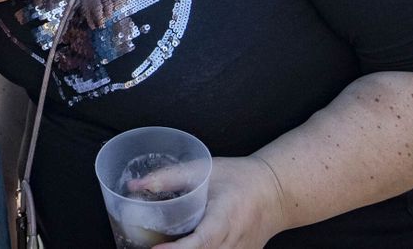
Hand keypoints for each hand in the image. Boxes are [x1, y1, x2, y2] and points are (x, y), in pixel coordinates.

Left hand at [157, 156, 283, 248]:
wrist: (276, 193)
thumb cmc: (241, 178)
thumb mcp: (205, 170)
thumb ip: (170, 177)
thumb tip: (136, 186)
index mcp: (227, 216)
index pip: (203, 240)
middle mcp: (235, 241)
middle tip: (153, 244)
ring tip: (166, 246)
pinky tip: (185, 246)